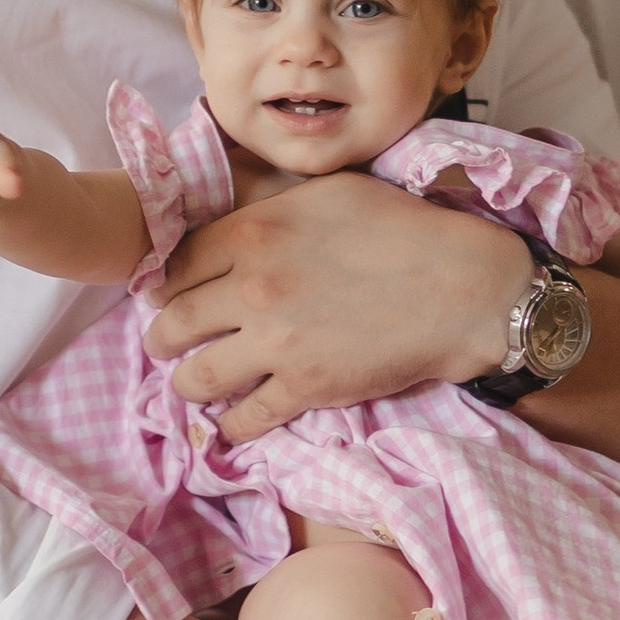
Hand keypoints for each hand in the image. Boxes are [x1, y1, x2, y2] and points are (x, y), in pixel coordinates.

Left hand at [149, 174, 527, 443]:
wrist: (459, 287)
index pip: (178, 264)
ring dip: (187, 384)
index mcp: (254, 233)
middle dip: (161, 338)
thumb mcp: (328, 193)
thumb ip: (270, 208)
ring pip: (196, 378)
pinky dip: (231, 427)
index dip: (165, 283)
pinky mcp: (304, 389)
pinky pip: (245, 420)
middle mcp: (252, 289)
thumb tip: (232, 224)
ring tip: (193, 384)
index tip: (164, 296)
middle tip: (163, 344)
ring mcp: (275, 344)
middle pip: (173, 324)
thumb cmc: (401, 228)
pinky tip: (232, 424)